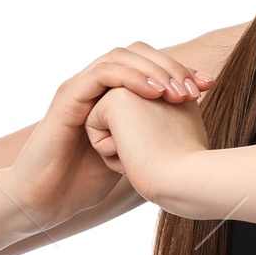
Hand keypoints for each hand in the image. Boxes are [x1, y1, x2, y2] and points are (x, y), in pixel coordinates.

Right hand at [5, 44, 213, 229]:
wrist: (47, 200)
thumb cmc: (85, 184)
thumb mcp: (134, 159)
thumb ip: (155, 140)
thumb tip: (194, 139)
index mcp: (113, 95)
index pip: (150, 66)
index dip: (180, 71)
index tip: (208, 85)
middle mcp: (96, 85)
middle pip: (139, 54)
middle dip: (172, 66)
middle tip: (198, 85)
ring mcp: (81, 88)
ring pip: (121, 58)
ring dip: (154, 70)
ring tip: (179, 90)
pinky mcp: (68, 97)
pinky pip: (101, 74)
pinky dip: (130, 78)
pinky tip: (154, 93)